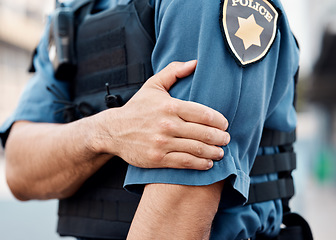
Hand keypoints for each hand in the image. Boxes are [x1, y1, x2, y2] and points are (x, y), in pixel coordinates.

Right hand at [98, 60, 229, 169]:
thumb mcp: (152, 85)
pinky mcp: (158, 158)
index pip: (204, 114)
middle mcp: (167, 125)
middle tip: (226, 139)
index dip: (220, 121)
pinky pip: (185, 162)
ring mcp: (162, 143)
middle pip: (204, 133)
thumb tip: (195, 62)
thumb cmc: (136, 108)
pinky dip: (201, 164)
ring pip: (197, 149)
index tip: (224, 124)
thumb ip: (173, 71)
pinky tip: (208, 163)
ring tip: (220, 152)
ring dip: (214, 152)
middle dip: (220, 138)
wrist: (113, 131)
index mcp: (170, 106)